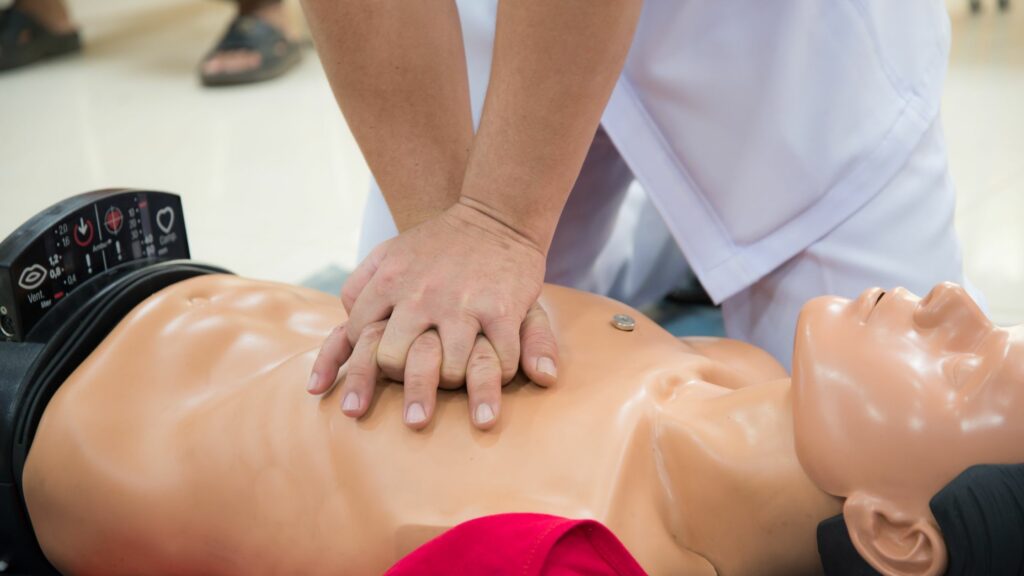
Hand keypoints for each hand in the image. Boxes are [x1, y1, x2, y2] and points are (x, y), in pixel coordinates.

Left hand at [307, 200, 558, 428]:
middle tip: (413, 417)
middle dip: (403, 389)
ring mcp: (462, 304)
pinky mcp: (501, 309)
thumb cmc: (437, 243)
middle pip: (395, 361)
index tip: (364, 396)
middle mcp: (420, 295)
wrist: (495, 215)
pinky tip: (501, 381)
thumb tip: (342, 326)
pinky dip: (500, 376)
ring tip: (466, 412)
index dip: (361, 369)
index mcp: (388, 282)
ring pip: (449, 370)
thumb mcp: (389, 252)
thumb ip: (359, 285)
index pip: (359, 337)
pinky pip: (499, 358)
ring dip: (456, 390)